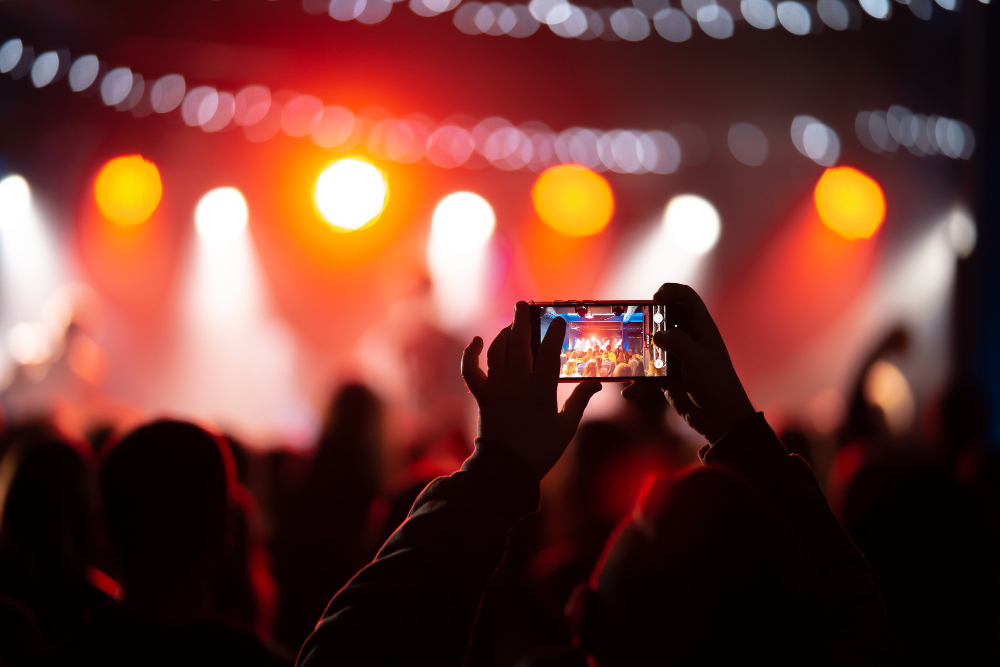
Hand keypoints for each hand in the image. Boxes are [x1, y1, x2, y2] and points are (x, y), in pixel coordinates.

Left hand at [462, 302, 601, 479]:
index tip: (558, 319)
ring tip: (512, 322)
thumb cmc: (541, 450)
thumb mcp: (566, 427)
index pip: (548, 353)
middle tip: (524, 304)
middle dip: (522, 320)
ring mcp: (497, 388)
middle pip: (519, 343)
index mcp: (541, 391)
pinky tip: (477, 341)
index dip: (554, 333)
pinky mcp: (482, 396)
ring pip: (498, 351)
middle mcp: (517, 384)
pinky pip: (471, 371)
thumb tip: (596, 382)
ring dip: (504, 333)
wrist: (507, 469)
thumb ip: (580, 401)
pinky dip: (471, 354)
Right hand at [624, 284, 754, 443]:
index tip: (654, 299)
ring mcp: (678, 359)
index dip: (670, 291)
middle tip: (632, 327)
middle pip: (664, 320)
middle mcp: (689, 340)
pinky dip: (640, 383)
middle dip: (647, 321)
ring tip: (625, 360)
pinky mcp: (669, 378)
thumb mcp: (697, 360)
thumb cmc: (718, 386)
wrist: (722, 422)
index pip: (687, 297)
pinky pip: (649, 375)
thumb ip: (677, 342)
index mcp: (702, 329)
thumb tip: (656, 335)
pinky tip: (629, 392)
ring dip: (639, 354)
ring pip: (653, 347)